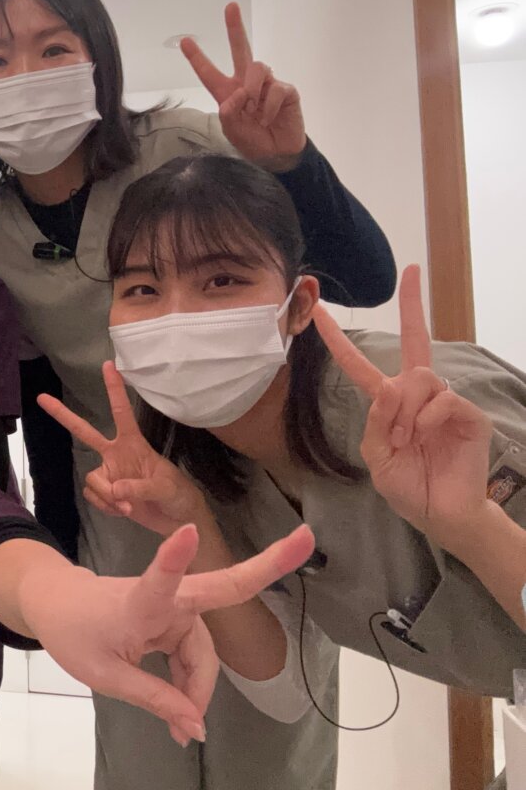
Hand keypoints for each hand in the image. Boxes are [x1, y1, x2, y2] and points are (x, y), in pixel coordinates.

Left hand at [30, 524, 315, 745]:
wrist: (56, 606)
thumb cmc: (73, 634)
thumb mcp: (105, 676)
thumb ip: (154, 698)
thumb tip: (198, 727)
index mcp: (139, 603)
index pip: (160, 580)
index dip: (173, 558)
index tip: (188, 530)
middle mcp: (165, 599)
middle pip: (222, 593)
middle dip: (267, 566)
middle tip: (307, 538)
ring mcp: (174, 606)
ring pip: (205, 652)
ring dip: (197, 688)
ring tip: (179, 731)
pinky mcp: (175, 617)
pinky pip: (195, 656)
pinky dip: (190, 684)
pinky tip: (182, 716)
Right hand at [38, 361, 213, 536]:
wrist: (176, 519)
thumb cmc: (177, 495)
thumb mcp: (165, 488)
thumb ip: (140, 488)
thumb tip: (115, 489)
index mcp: (134, 444)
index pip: (122, 412)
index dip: (114, 389)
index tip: (108, 365)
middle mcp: (116, 454)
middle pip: (84, 432)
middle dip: (63, 415)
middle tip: (42, 398)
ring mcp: (109, 473)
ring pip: (91, 479)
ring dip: (107, 496)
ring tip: (128, 506)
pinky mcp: (106, 493)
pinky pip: (93, 496)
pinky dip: (106, 507)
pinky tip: (122, 510)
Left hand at [181, 3, 305, 167]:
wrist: (277, 154)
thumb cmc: (253, 141)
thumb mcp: (232, 131)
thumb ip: (229, 113)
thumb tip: (238, 94)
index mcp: (228, 92)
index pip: (209, 73)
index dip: (197, 57)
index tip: (184, 40)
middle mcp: (247, 83)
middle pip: (240, 50)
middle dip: (235, 28)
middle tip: (231, 7)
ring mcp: (268, 84)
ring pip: (258, 68)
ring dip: (253, 90)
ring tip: (254, 110)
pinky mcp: (286, 90)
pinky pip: (275, 89)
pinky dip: (268, 107)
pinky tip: (268, 119)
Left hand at [312, 265, 494, 548]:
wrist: (438, 514)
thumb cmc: (407, 486)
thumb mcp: (377, 456)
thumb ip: (376, 422)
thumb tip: (387, 388)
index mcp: (390, 404)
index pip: (361, 366)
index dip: (340, 341)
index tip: (319, 310)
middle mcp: (418, 397)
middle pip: (415, 341)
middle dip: (412, 305)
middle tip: (411, 274)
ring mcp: (445, 403)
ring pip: (420, 376)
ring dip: (405, 408)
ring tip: (406, 438)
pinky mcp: (469, 415)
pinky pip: (444, 398)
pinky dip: (427, 417)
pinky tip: (425, 436)